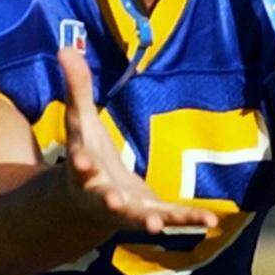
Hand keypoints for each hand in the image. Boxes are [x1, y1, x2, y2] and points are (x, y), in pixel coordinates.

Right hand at [59, 48, 217, 236]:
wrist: (91, 202)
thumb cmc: (87, 155)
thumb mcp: (81, 121)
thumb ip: (76, 88)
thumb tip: (64, 48)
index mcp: (84, 170)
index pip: (80, 164)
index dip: (80, 163)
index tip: (79, 162)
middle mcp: (102, 195)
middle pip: (104, 198)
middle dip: (109, 201)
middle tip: (113, 202)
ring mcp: (128, 209)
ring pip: (138, 216)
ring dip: (148, 220)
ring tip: (157, 226)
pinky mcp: (151, 214)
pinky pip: (172, 218)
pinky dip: (189, 218)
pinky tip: (211, 219)